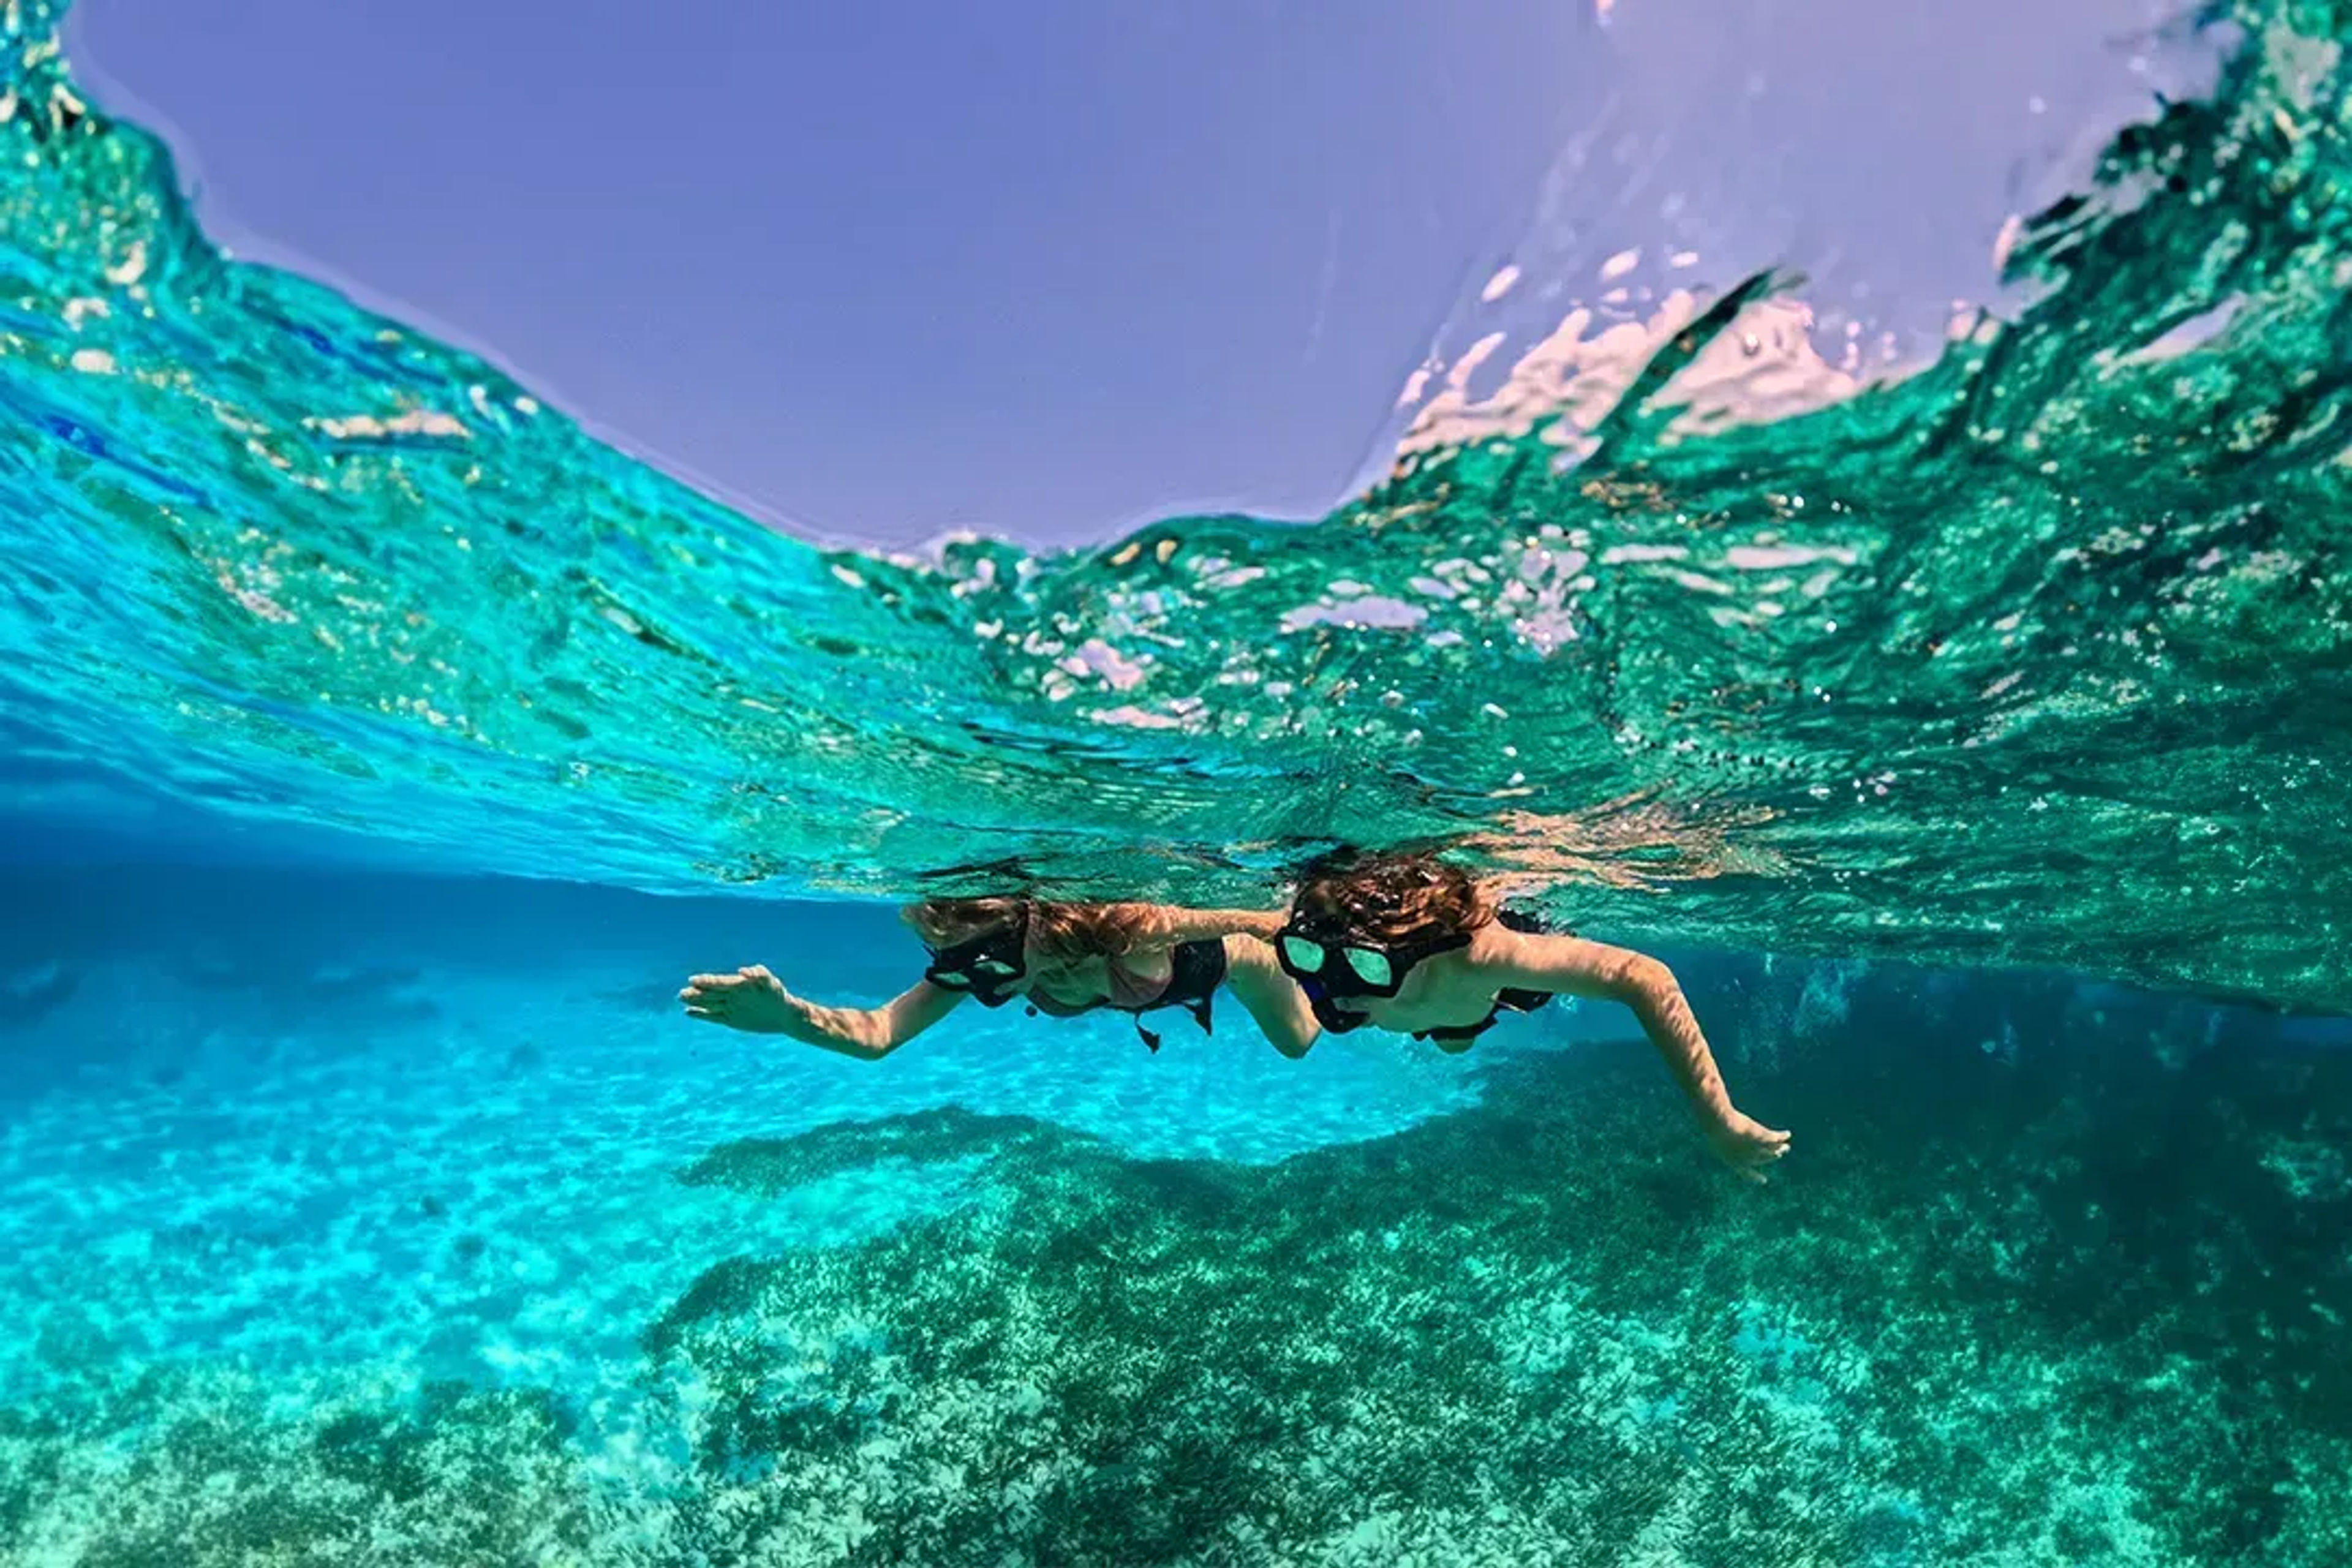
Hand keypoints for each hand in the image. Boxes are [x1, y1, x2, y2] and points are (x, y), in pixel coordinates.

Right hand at [679, 965, 817, 1034]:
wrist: (785, 1015)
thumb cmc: (779, 996)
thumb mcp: (772, 984)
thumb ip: (759, 975)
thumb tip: (743, 970)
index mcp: (739, 985)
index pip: (720, 983)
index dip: (707, 981)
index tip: (693, 980)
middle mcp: (732, 995)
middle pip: (711, 993)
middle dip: (697, 992)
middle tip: (682, 993)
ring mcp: (730, 1008)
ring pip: (709, 1004)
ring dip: (696, 1001)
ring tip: (682, 997)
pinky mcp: (731, 1020)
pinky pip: (713, 1017)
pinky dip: (701, 1015)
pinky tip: (689, 1012)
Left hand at [1706, 1110, 1791, 1182]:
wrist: (1719, 1125)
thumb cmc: (1712, 1130)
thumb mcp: (1714, 1138)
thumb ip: (1720, 1142)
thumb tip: (1718, 1137)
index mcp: (1734, 1163)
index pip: (1747, 1173)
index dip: (1755, 1177)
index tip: (1763, 1180)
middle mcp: (1748, 1159)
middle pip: (1764, 1159)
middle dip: (1771, 1157)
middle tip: (1778, 1154)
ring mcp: (1756, 1149)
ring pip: (1773, 1150)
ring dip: (1780, 1148)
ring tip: (1786, 1147)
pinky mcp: (1762, 1137)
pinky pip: (1776, 1138)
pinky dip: (1782, 1136)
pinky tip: (1787, 1134)